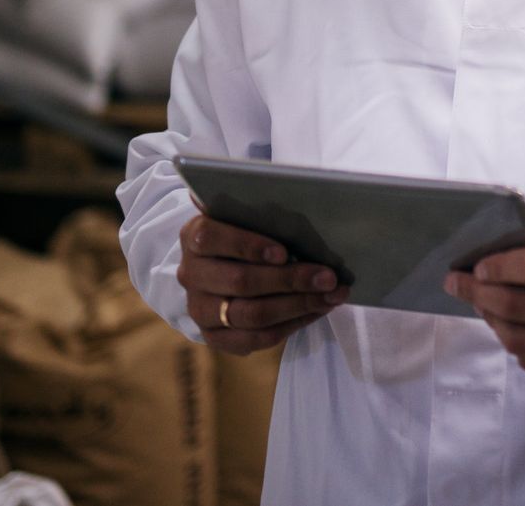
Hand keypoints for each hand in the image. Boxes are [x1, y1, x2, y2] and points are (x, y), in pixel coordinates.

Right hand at [178, 213, 348, 355]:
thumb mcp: (245, 214)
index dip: (248, 245)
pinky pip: (255, 339)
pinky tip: (317, 310)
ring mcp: (200, 309)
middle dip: (289, 280)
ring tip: (331, 296)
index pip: (211, 238)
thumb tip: (276, 185)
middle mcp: (192, 274)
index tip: (284, 251)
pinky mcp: (215, 336)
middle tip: (328, 277)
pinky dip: (292, 325)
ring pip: (251, 314)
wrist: (222, 265)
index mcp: (195, 236)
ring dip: (298, 306)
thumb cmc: (245, 231)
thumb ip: (255, 206)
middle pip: (240, 281)